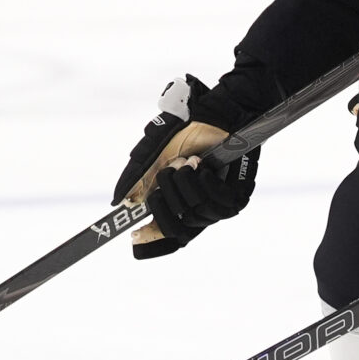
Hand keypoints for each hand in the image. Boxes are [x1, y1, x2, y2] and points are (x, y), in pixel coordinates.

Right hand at [115, 75, 255, 258]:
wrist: (216, 117)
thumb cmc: (188, 136)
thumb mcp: (156, 158)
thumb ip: (139, 180)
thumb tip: (120, 203)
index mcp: (180, 206)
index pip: (168, 236)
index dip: (152, 242)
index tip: (134, 237)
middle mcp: (199, 211)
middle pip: (177, 229)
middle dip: (166, 198)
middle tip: (168, 171)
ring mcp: (219, 207)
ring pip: (195, 213)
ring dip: (186, 184)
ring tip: (191, 161)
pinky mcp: (238, 197)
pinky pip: (216, 203)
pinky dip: (204, 183)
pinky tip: (203, 167)